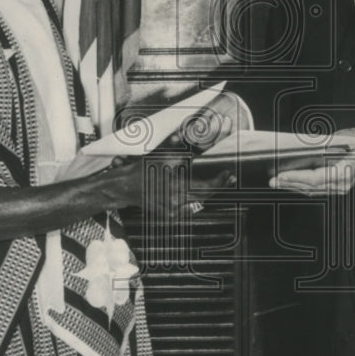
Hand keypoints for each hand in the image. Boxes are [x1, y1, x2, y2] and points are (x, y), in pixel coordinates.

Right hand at [111, 155, 235, 219]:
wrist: (126, 187)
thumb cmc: (143, 170)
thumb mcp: (164, 156)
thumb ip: (181, 149)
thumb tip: (193, 138)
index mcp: (176, 188)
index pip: (206, 188)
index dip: (220, 182)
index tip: (228, 174)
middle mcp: (176, 203)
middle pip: (205, 196)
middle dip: (217, 186)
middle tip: (228, 178)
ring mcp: (172, 213)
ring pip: (198, 203)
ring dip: (206, 193)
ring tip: (215, 182)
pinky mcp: (169, 217)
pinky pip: (188, 209)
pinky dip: (194, 200)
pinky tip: (196, 192)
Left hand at [268, 124, 354, 195]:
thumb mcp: (339, 140)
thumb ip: (319, 149)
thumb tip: (297, 152)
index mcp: (343, 173)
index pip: (313, 179)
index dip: (294, 178)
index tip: (279, 176)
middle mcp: (342, 184)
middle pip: (310, 187)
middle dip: (289, 184)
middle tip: (272, 180)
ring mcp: (342, 187)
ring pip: (313, 190)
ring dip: (294, 186)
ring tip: (279, 182)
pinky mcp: (340, 186)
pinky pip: (319, 188)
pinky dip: (304, 185)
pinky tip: (293, 182)